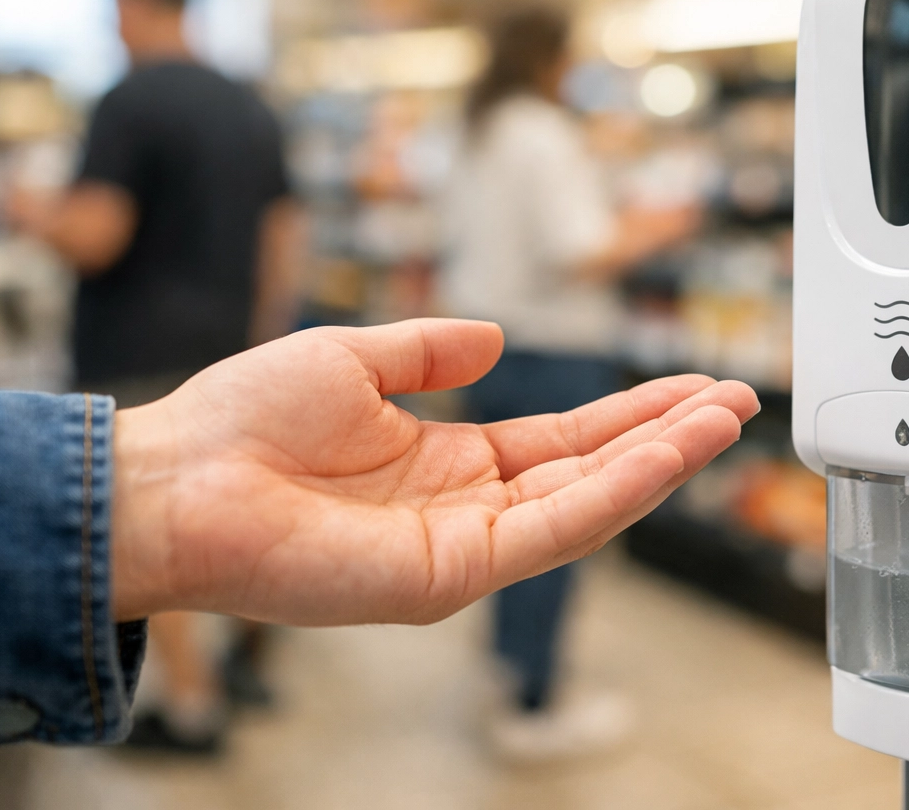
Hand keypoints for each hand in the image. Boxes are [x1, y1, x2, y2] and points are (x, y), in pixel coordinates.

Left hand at [110, 319, 757, 625]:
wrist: (174, 478)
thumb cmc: (242, 423)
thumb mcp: (354, 360)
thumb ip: (430, 350)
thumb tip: (492, 335)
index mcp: (448, 462)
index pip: (563, 440)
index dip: (629, 413)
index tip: (690, 384)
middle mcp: (466, 509)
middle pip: (591, 472)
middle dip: (665, 437)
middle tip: (734, 400)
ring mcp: (463, 547)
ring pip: (586, 504)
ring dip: (658, 461)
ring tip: (721, 419)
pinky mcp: (449, 574)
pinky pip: (549, 531)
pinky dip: (614, 493)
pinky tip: (663, 455)